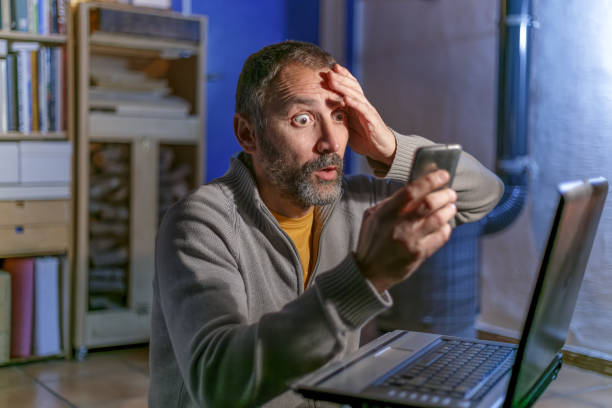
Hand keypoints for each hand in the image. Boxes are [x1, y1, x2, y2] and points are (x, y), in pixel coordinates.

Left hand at [326, 64, 395, 164]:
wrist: (380, 149)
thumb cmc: (363, 137)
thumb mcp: (347, 125)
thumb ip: (337, 118)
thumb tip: (320, 114)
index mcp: (357, 104)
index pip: (350, 86)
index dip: (342, 76)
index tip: (330, 69)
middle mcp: (363, 104)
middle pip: (352, 86)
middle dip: (340, 78)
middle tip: (328, 71)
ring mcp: (368, 111)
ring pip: (356, 95)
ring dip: (343, 87)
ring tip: (333, 80)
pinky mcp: (372, 121)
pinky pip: (363, 110)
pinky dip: (354, 103)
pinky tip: (346, 98)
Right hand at [355, 170, 456, 292]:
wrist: (369, 272)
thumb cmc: (372, 240)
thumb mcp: (373, 217)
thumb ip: (392, 203)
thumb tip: (416, 188)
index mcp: (386, 213)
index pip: (411, 191)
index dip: (430, 180)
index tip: (443, 175)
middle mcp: (398, 225)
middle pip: (428, 203)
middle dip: (444, 195)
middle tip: (450, 193)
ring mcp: (410, 241)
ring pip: (438, 219)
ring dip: (448, 210)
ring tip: (451, 206)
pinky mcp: (419, 254)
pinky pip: (440, 237)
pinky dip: (446, 228)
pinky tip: (445, 225)